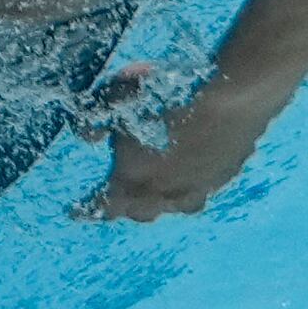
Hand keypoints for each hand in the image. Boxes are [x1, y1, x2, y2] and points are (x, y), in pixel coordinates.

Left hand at [70, 61, 274, 222]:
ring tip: (163, 188)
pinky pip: (205, 188)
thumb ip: (97, 119)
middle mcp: (165, 195)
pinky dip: (195, 182)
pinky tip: (197, 168)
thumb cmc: (168, 96)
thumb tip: (85, 135)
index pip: (105, 206)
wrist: (231, 98)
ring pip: (178, 206)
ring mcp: (199, 189)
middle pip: (142, 212)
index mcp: (133, 181)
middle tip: (123, 195)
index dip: (88, 210)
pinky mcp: (226, 177)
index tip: (76, 212)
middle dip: (130, 206)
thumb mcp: (119, 97)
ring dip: (166, 200)